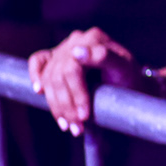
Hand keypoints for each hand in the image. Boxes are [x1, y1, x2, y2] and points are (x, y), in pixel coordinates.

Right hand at [27, 28, 147, 135]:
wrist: (129, 83)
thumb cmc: (129, 77)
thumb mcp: (124, 68)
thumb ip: (104, 58)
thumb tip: (77, 52)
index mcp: (94, 38)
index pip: (73, 69)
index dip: (77, 95)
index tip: (84, 116)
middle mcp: (76, 40)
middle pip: (59, 76)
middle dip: (66, 105)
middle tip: (77, 127)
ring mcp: (64, 47)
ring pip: (49, 77)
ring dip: (56, 105)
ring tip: (68, 125)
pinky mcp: (55, 57)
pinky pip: (38, 61)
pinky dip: (35, 75)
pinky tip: (39, 92)